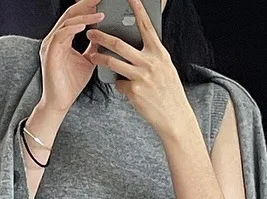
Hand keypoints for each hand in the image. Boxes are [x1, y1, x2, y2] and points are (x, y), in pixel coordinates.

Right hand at [40, 0, 104, 115]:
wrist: (60, 102)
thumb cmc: (71, 84)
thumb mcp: (88, 61)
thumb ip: (93, 47)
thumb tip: (104, 37)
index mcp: (62, 39)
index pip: (75, 17)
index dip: (87, 7)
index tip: (101, 2)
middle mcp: (55, 38)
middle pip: (70, 14)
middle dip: (86, 5)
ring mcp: (51, 44)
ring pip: (67, 22)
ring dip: (84, 16)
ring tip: (98, 12)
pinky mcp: (50, 52)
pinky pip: (61, 35)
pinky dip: (73, 28)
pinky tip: (84, 25)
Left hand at [87, 0, 195, 140]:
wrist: (175, 118)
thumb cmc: (170, 93)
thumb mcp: (166, 69)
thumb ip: (152, 56)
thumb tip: (136, 47)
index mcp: (159, 53)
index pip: (145, 26)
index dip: (137, 8)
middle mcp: (150, 62)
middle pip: (119, 44)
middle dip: (102, 37)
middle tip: (91, 33)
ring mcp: (141, 77)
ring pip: (112, 63)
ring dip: (99, 58)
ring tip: (93, 56)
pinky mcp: (134, 92)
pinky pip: (119, 84)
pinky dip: (119, 85)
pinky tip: (126, 89)